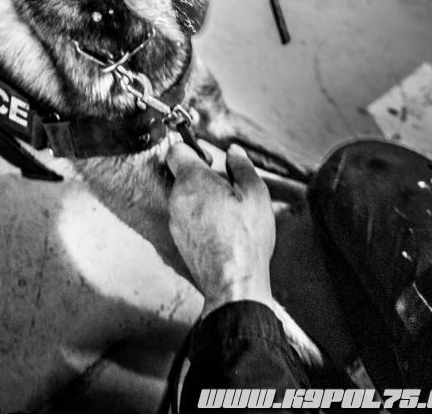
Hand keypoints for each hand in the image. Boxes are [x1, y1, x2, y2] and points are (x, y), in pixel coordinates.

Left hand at [166, 143, 275, 316]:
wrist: (234, 282)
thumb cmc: (244, 237)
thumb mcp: (255, 192)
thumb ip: (241, 165)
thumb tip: (233, 152)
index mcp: (192, 180)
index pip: (177, 150)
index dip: (193, 148)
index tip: (211, 158)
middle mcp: (177, 199)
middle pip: (183, 175)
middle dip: (204, 176)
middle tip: (229, 187)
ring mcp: (176, 222)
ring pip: (186, 198)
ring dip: (204, 198)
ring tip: (230, 212)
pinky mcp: (180, 241)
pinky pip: (188, 219)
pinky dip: (202, 218)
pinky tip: (223, 230)